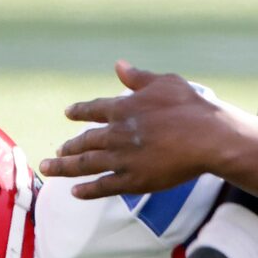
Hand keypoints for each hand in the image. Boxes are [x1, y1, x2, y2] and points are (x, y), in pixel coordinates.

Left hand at [41, 61, 242, 197]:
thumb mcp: (164, 83)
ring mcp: (122, 159)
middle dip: (67, 147)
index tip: (68, 114)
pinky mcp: (133, 180)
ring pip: (86, 164)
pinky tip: (75, 192)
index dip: (79, 111)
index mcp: (123, 108)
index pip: (93, 110)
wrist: (208, 137)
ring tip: (49, 169)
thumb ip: (138, 77)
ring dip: (64, 167)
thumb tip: (119, 64)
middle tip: (56, 152)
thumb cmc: (190, 106)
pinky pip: (103, 187)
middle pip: (84, 141)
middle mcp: (116, 134)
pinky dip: (87, 190)